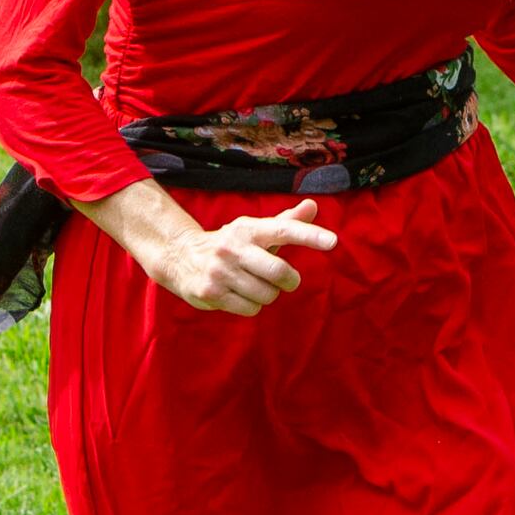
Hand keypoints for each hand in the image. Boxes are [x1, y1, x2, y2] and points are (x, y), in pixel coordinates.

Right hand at [151, 201, 336, 316]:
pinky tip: (239, 295)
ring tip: (253, 286)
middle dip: (289, 281)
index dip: (309, 235)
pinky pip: (250, 309)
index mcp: (248, 229)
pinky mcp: (210, 292)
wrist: (181, 257)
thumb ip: (286, 222)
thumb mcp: (255, 231)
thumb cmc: (232, 245)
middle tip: (287, 281)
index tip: (333, 241)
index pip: (284, 230)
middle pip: (279, 271)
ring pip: (266, 295)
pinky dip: (252, 306)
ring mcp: (220, 271)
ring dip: (268, 295)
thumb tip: (313, 206)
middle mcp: (233, 247)